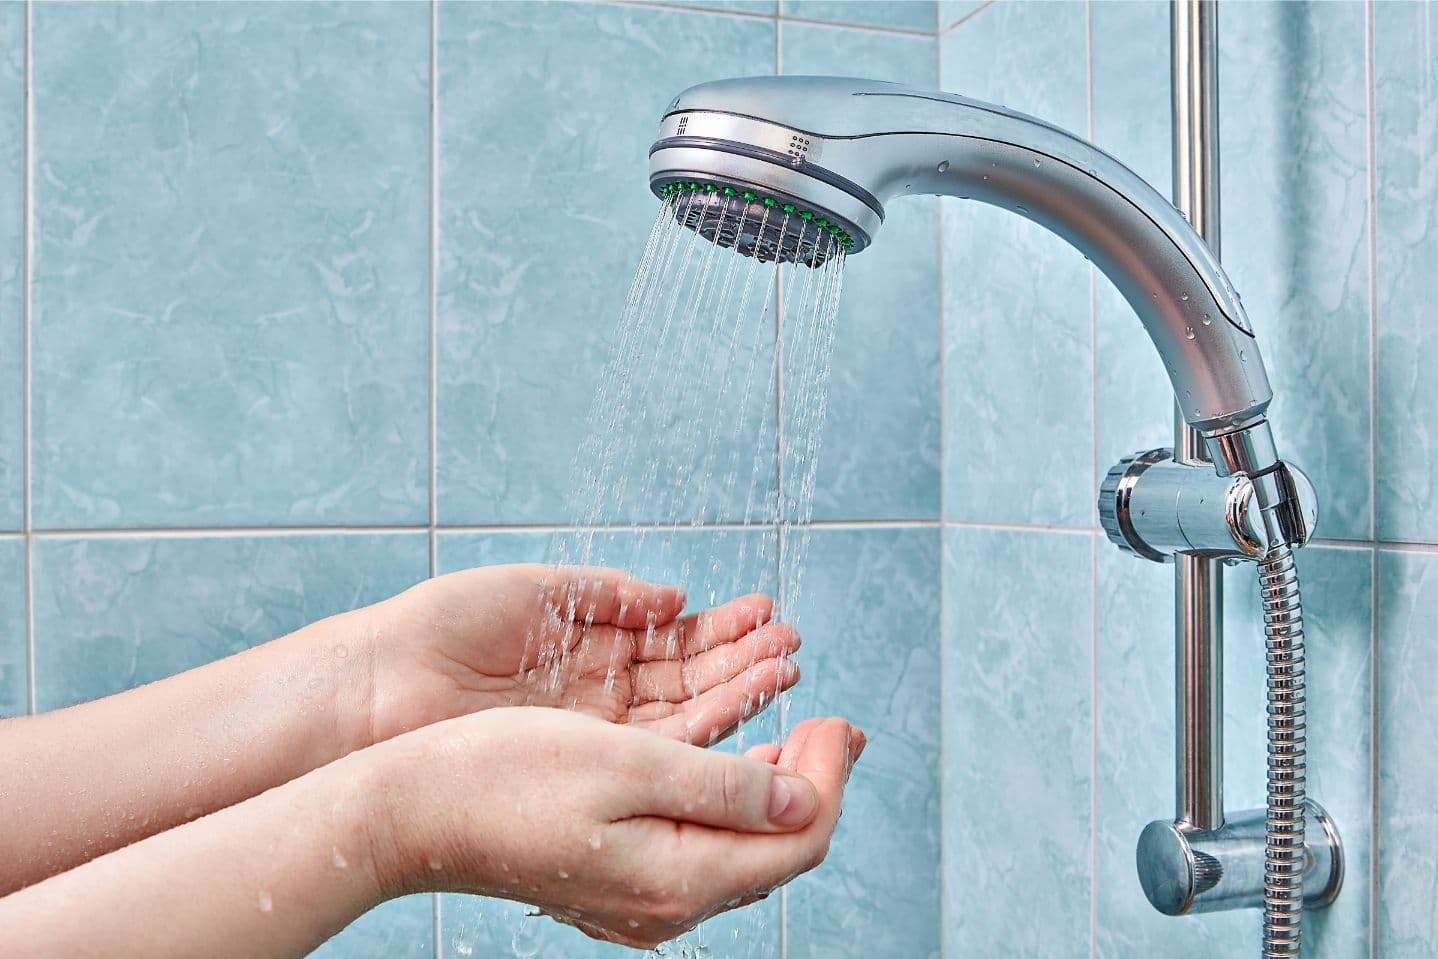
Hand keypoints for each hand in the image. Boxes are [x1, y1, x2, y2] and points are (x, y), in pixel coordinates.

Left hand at [356, 565, 800, 746]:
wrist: (376, 690)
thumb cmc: (441, 627)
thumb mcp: (536, 591)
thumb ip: (608, 593)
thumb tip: (675, 597)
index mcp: (584, 646)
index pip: (669, 641)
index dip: (720, 629)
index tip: (769, 612)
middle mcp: (596, 694)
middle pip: (687, 680)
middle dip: (743, 661)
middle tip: (795, 645)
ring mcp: (591, 732)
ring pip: (682, 715)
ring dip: (737, 692)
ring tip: (788, 668)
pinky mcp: (580, 764)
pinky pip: (655, 747)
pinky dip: (704, 728)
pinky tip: (744, 705)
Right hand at [369, 707, 864, 948]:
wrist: (411, 812)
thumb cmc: (507, 775)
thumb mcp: (629, 763)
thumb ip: (724, 786)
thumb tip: (803, 798)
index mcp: (679, 878)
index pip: (798, 838)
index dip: (830, 776)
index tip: (838, 718)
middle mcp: (666, 906)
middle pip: (775, 852)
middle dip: (814, 784)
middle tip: (835, 726)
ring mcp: (636, 901)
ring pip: (738, 852)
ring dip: (774, 792)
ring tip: (797, 738)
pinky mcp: (612, 883)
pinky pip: (698, 849)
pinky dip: (729, 806)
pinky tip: (730, 769)